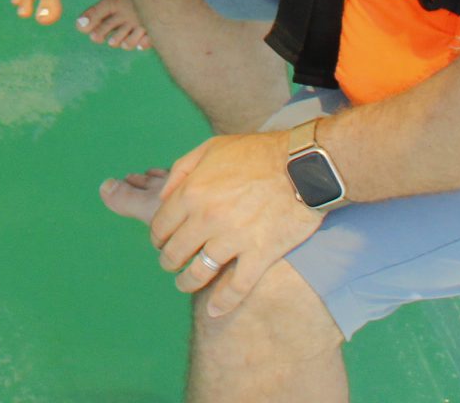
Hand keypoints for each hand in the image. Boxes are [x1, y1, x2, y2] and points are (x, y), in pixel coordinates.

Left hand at [148, 130, 326, 317]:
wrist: (302, 167)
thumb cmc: (256, 154)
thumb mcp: (210, 149)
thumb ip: (182, 171)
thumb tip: (163, 196)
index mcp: (191, 193)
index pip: (160, 226)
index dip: (157, 237)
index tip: (161, 242)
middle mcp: (207, 218)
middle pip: (175, 252)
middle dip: (169, 261)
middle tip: (171, 264)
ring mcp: (233, 239)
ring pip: (200, 273)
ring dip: (187, 282)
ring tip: (184, 284)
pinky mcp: (259, 254)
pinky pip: (236, 287)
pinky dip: (223, 303)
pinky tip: (214, 311)